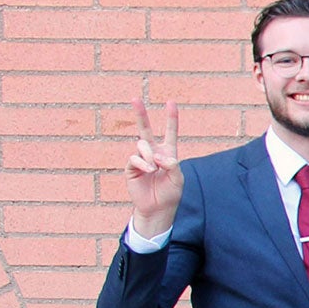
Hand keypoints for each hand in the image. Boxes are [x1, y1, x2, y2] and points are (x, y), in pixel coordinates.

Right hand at [125, 96, 182, 233]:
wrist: (158, 209)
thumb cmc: (170, 194)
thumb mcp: (178, 178)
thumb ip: (172, 164)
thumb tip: (158, 156)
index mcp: (167, 153)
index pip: (169, 132)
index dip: (171, 118)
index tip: (171, 102)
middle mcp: (153, 153)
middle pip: (145, 130)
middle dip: (140, 114)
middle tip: (134, 98)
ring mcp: (141, 159)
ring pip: (141, 145)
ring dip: (149, 155)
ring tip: (154, 169)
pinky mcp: (131, 168)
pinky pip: (134, 158)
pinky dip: (142, 163)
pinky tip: (148, 171)